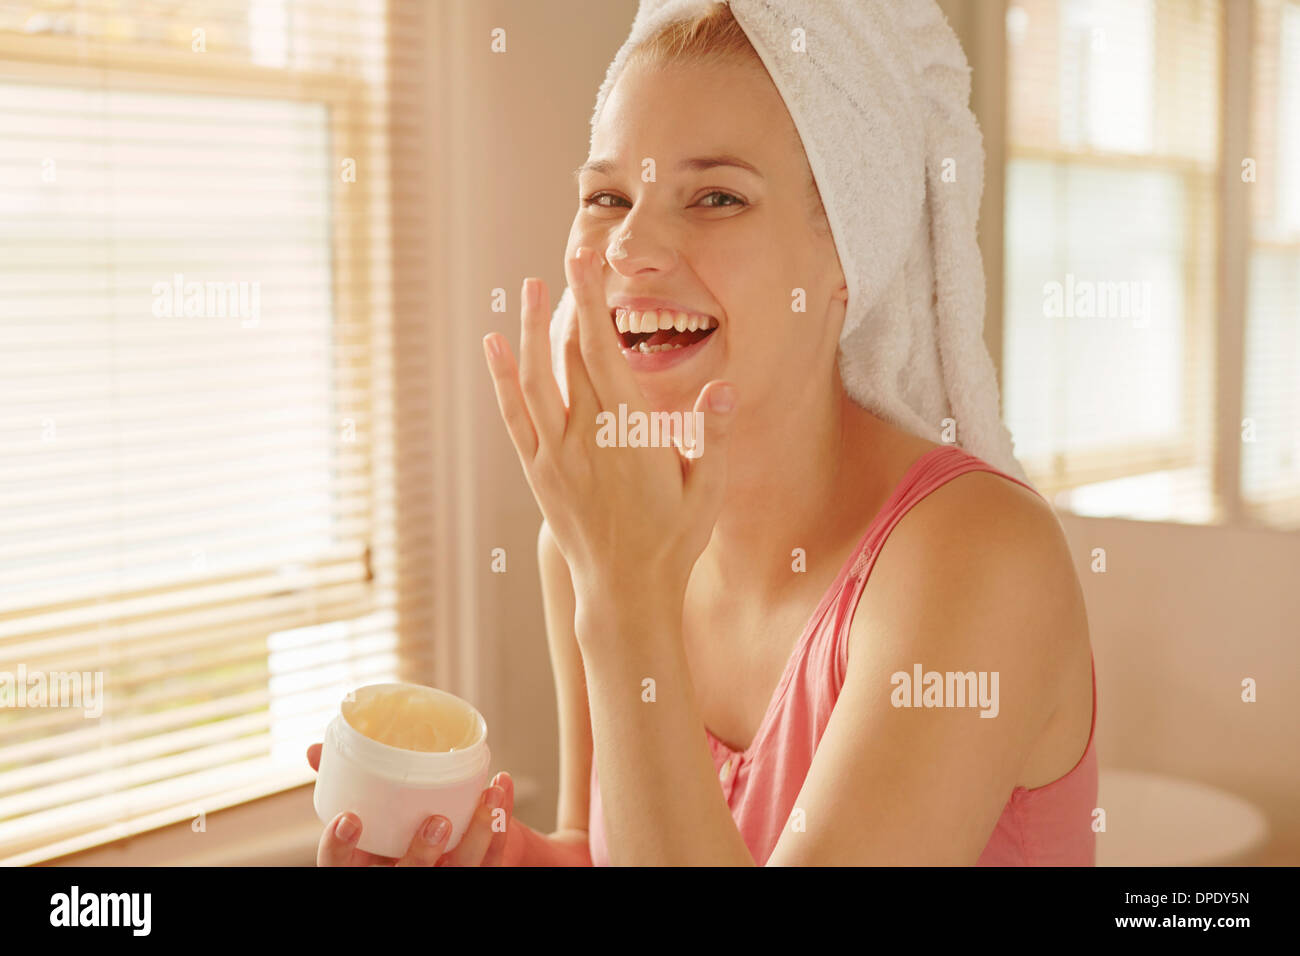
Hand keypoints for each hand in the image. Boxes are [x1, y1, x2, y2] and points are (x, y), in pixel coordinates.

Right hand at [306, 743, 517, 865]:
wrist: (447, 858)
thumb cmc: (397, 834)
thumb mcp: (371, 820)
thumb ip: (350, 787)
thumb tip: (314, 752)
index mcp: (368, 868)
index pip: (341, 870)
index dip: (340, 849)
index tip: (350, 818)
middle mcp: (403, 880)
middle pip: (410, 878)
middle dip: (422, 854)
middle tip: (437, 821)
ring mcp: (440, 881)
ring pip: (461, 871)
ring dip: (479, 835)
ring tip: (487, 799)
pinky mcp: (476, 876)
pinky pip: (494, 860)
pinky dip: (502, 824)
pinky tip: (502, 787)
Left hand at [481, 246, 738, 618]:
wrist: (625, 592)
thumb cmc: (673, 540)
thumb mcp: (706, 491)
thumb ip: (712, 437)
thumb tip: (723, 387)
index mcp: (627, 433)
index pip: (603, 351)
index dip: (592, 302)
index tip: (587, 262)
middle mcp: (584, 437)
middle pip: (567, 354)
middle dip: (567, 300)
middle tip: (570, 256)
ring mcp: (555, 454)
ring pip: (534, 378)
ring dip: (528, 330)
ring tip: (526, 288)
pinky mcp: (539, 471)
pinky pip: (514, 415)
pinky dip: (502, 378)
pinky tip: (495, 346)